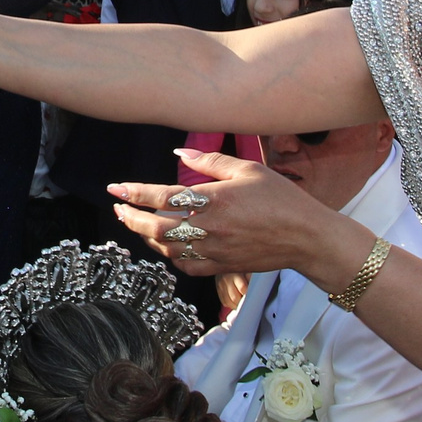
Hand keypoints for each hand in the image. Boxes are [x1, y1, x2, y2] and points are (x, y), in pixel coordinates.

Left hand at [108, 148, 330, 276]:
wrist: (306, 237)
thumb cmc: (281, 200)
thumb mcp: (248, 170)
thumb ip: (210, 163)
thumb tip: (178, 155)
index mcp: (214, 200)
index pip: (163, 197)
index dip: (135, 193)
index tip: (116, 189)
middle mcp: (210, 228)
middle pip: (156, 227)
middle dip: (131, 218)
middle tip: (119, 209)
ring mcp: (214, 251)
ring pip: (167, 249)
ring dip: (146, 237)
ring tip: (135, 224)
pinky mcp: (221, 267)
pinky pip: (185, 265)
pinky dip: (170, 256)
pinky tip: (165, 246)